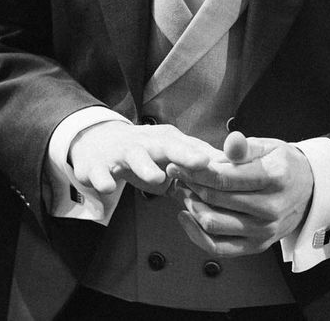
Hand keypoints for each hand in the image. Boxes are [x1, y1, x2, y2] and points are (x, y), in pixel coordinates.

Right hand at [69, 121, 222, 195]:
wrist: (97, 143)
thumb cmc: (142, 151)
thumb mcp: (170, 152)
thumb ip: (197, 160)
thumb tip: (233, 170)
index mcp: (165, 141)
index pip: (190, 148)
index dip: (208, 157)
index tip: (227, 164)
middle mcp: (145, 143)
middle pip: (166, 146)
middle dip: (184, 154)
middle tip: (202, 161)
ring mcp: (120, 153)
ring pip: (133, 157)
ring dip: (145, 167)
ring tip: (156, 178)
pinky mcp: (95, 166)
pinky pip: (98, 173)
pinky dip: (102, 179)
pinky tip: (107, 187)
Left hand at [166, 131, 313, 256]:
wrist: (310, 191)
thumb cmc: (284, 165)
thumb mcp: (269, 146)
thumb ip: (245, 146)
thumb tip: (230, 141)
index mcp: (273, 179)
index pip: (224, 178)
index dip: (195, 171)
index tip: (178, 163)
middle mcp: (270, 208)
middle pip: (215, 200)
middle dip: (190, 185)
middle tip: (176, 174)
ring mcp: (264, 231)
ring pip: (213, 224)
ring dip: (191, 206)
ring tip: (184, 190)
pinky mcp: (257, 246)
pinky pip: (219, 248)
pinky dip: (197, 234)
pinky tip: (187, 216)